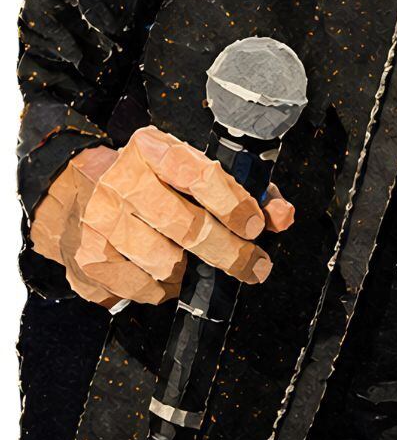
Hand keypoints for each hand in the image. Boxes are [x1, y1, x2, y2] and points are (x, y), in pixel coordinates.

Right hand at [35, 128, 294, 307]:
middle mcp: (121, 182)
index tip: (255, 225)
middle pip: (189, 228)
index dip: (233, 203)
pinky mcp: (89, 259)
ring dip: (191, 272)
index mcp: (151, 151)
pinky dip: (163, 288)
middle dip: (231, 253)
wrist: (71, 192)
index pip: (198, 174)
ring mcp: (100, 222)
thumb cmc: (145, 181)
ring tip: (195, 264)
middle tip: (254, 265)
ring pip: (167, 263)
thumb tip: (282, 216)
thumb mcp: (188, 169)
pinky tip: (163, 273)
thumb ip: (241, 191)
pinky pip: (143, 288)